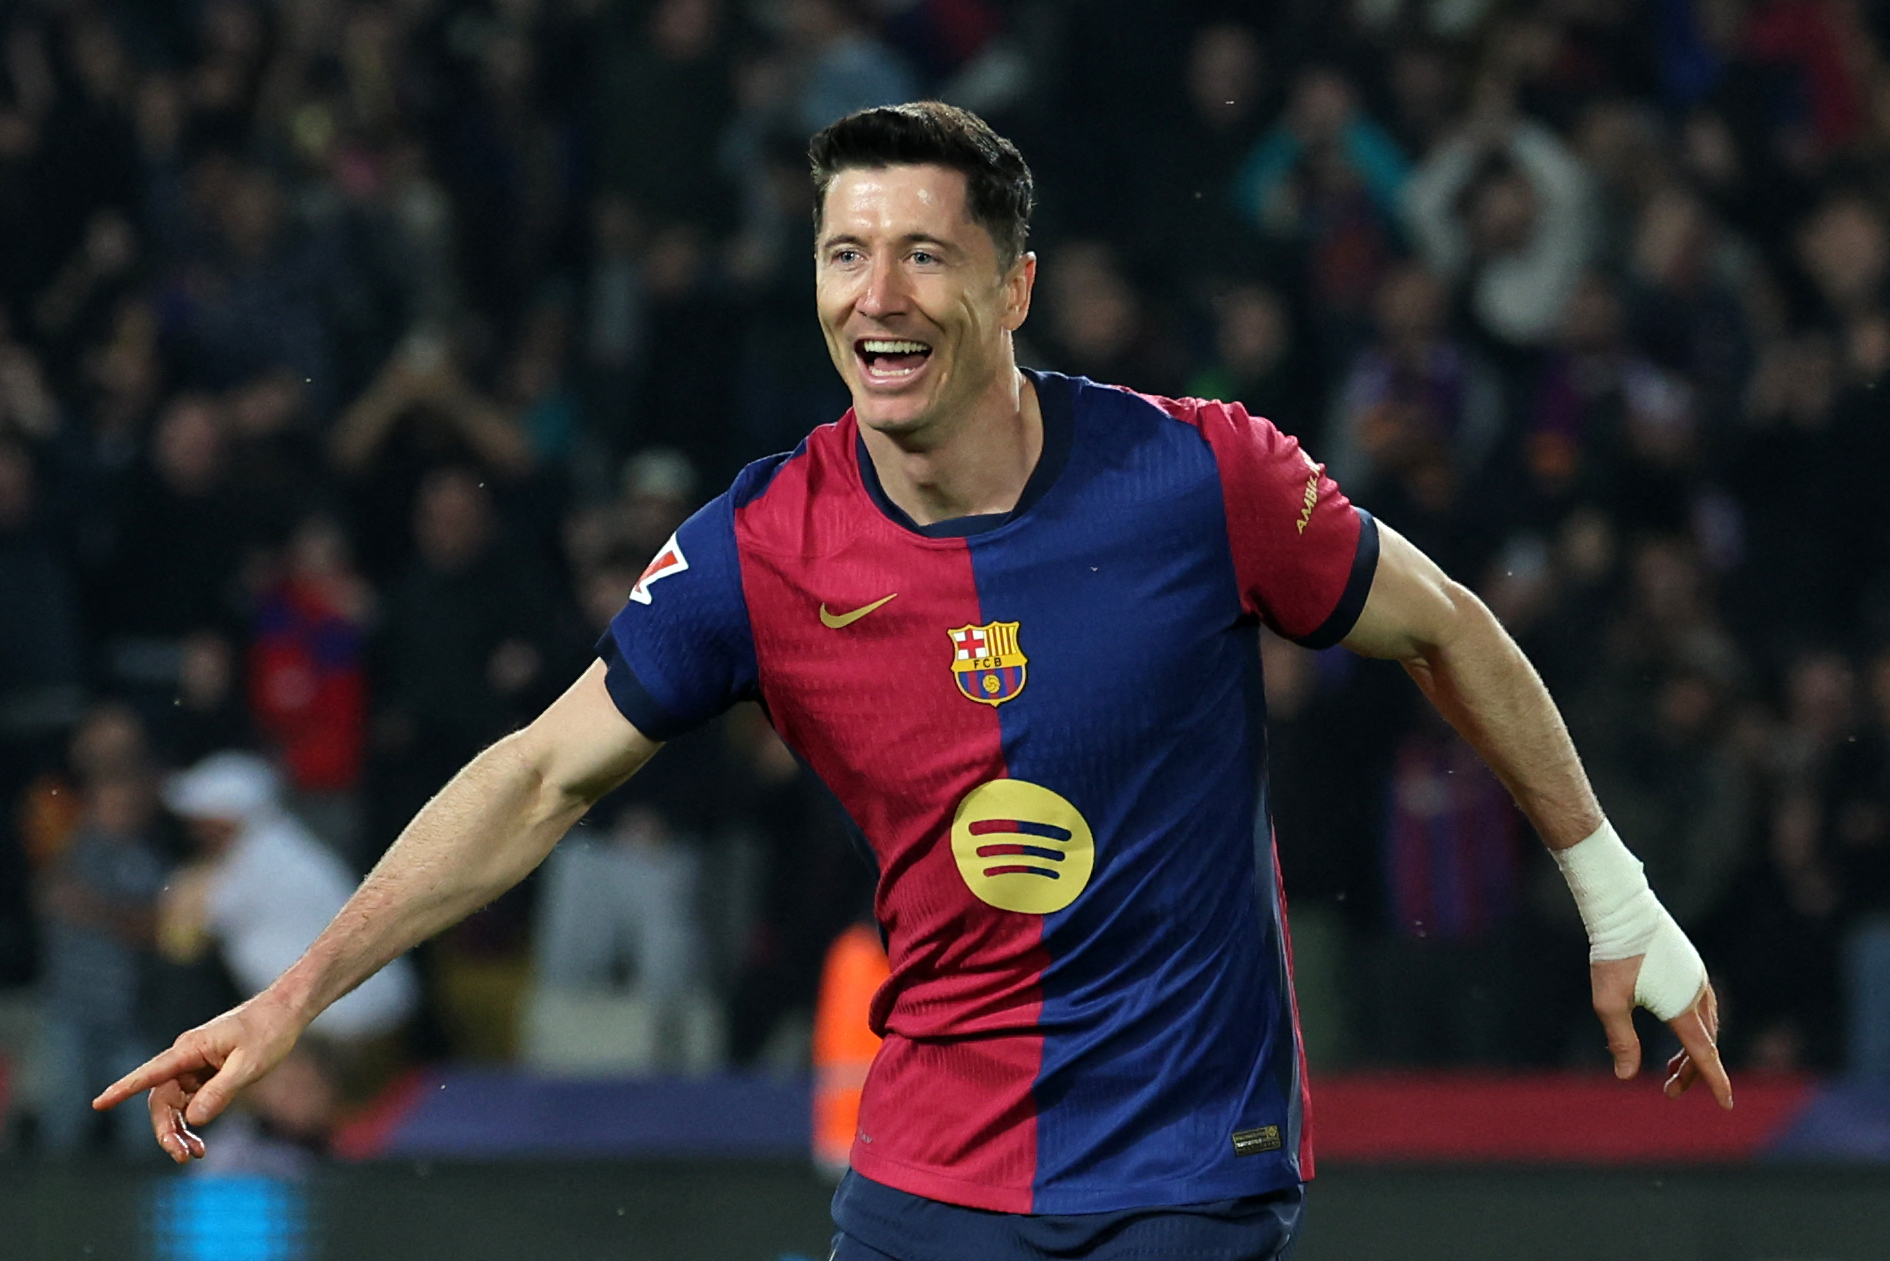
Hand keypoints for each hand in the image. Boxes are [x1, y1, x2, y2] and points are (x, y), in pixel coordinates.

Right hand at [91, 990, 306, 1162]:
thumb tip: (194, 1119)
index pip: (150, 1073)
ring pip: (174, 1105)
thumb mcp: (250, 1064)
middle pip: (161, 1100)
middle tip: (181, 1157)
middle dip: (166, 1131)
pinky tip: (200, 1143)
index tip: (99, 1103)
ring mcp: (194, 1066)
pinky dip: (192, 1124)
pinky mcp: (206, 1073)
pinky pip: (190, 1103)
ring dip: (178, 1132)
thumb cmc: (269, 1032)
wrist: (285, 1013)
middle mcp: (186, 1057)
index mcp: (190, 1049)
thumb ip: (222, 1091)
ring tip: (193, 1156)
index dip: (123, 1089)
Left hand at [1591, 958, 1732, 1108]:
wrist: (1622, 909)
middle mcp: (1696, 993)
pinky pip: (1701, 1007)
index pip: (1704, 1053)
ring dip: (1693, 1051)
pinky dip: (1693, 1028)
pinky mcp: (1690, 966)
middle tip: (1670, 1090)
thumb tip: (1626, 1075)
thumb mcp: (1609, 1002)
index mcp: (1681, 1005)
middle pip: (1704, 1043)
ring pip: (1705, 1025)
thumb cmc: (1613, 955)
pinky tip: (1678, 1033)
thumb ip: (1621, 1040)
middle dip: (1692, 1071)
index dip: (1714, 1081)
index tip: (1726, 1105)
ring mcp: (1696, 978)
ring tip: (1672, 1069)